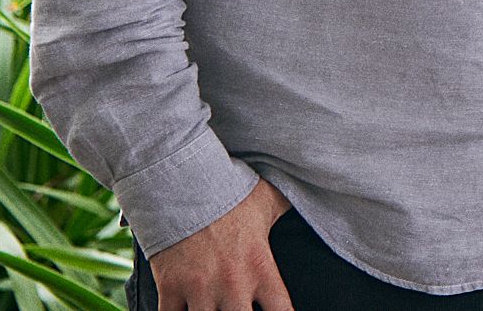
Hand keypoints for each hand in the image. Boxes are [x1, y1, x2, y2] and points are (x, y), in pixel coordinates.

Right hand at [148, 178, 292, 310]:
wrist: (185, 184)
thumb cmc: (229, 191)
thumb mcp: (267, 201)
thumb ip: (284, 213)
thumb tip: (311, 203)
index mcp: (260, 267)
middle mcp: (233, 285)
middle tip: (238, 309)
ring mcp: (201, 289)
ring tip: (212, 308)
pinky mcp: (171, 288)